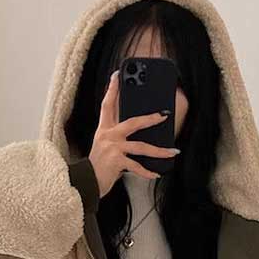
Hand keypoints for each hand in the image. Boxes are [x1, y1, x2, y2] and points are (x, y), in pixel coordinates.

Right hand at [88, 69, 179, 198]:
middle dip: (151, 118)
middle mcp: (107, 135)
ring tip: (173, 152)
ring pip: (141, 146)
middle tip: (164, 115)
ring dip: (159, 150)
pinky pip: (137, 166)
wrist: (86, 183)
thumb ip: (118, 140)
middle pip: (133, 122)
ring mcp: (112, 148)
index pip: (107, 105)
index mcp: (104, 130)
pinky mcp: (116, 161)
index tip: (117, 75)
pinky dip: (147, 172)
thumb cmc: (98, 167)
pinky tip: (156, 173)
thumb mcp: (104, 148)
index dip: (112, 89)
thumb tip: (140, 138)